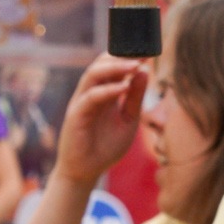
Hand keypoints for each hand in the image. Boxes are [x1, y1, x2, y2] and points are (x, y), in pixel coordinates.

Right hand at [52, 54, 148, 184]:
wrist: (86, 172)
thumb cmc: (106, 147)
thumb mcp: (129, 119)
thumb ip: (135, 97)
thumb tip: (144, 71)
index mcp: (103, 92)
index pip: (112, 66)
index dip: (128, 57)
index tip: (147, 52)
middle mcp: (90, 93)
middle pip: (100, 64)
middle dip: (120, 57)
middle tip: (141, 54)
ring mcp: (81, 102)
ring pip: (93, 75)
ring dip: (113, 68)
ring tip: (134, 65)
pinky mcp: (76, 115)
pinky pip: (90, 97)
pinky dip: (107, 90)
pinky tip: (123, 87)